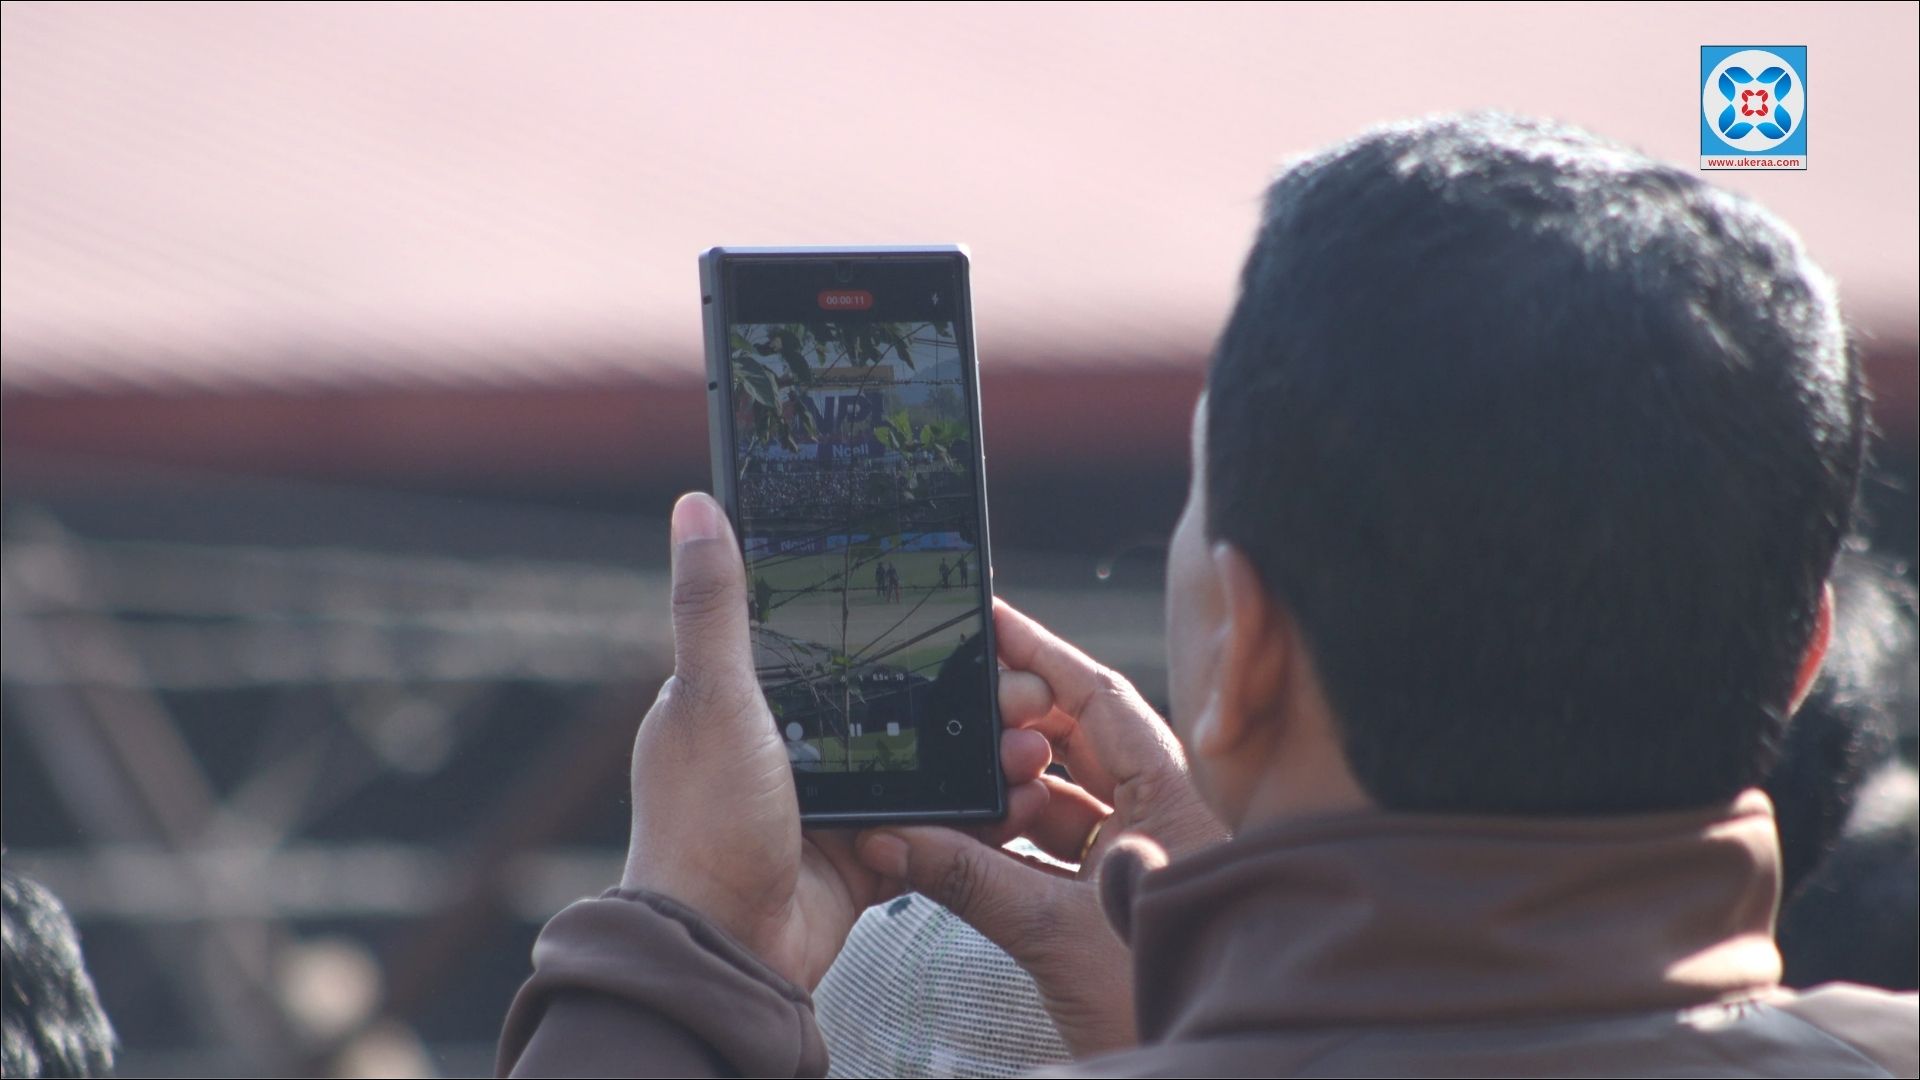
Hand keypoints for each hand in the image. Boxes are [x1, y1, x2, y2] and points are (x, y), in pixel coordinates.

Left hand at [619, 494, 1052, 989]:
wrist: (728, 955)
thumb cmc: (704, 824)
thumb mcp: (711, 699)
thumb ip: (714, 605)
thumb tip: (697, 504)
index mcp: (740, 697)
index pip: (826, 631)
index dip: (898, 616)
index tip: (966, 604)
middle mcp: (783, 743)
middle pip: (890, 693)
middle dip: (963, 686)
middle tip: (1024, 684)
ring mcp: (826, 801)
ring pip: (921, 756)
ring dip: (980, 747)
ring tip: (1031, 739)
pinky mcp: (862, 852)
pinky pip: (933, 822)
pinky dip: (978, 812)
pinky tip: (1020, 793)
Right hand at [853, 600, 1226, 1053]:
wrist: (1202, 1071)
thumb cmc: (1162, 997)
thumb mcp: (1051, 932)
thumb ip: (965, 877)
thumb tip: (890, 837)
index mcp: (1170, 797)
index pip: (1099, 698)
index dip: (1041, 655)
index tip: (990, 621)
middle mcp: (1159, 815)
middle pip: (1077, 740)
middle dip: (1013, 723)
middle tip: (956, 704)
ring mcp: (1137, 856)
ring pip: (1061, 798)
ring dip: (1006, 791)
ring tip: (953, 783)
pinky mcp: (1114, 898)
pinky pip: (1054, 848)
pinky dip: (1009, 841)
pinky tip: (962, 838)